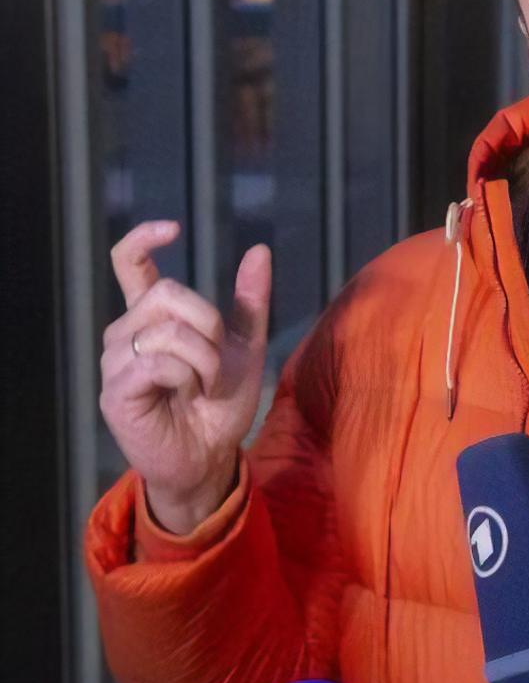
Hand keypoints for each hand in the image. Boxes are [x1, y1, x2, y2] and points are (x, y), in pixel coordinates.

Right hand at [99, 221, 271, 533]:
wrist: (212, 454)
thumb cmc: (221, 403)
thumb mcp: (246, 345)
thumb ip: (250, 300)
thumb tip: (259, 250)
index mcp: (151, 317)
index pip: (128, 263)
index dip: (143, 239)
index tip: (172, 228)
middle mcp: (126, 332)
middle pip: (167, 292)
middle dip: (209, 324)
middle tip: (216, 361)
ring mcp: (115, 361)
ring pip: (168, 330)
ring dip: (204, 358)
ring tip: (202, 385)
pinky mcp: (116, 391)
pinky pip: (160, 362)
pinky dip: (188, 377)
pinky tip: (186, 396)